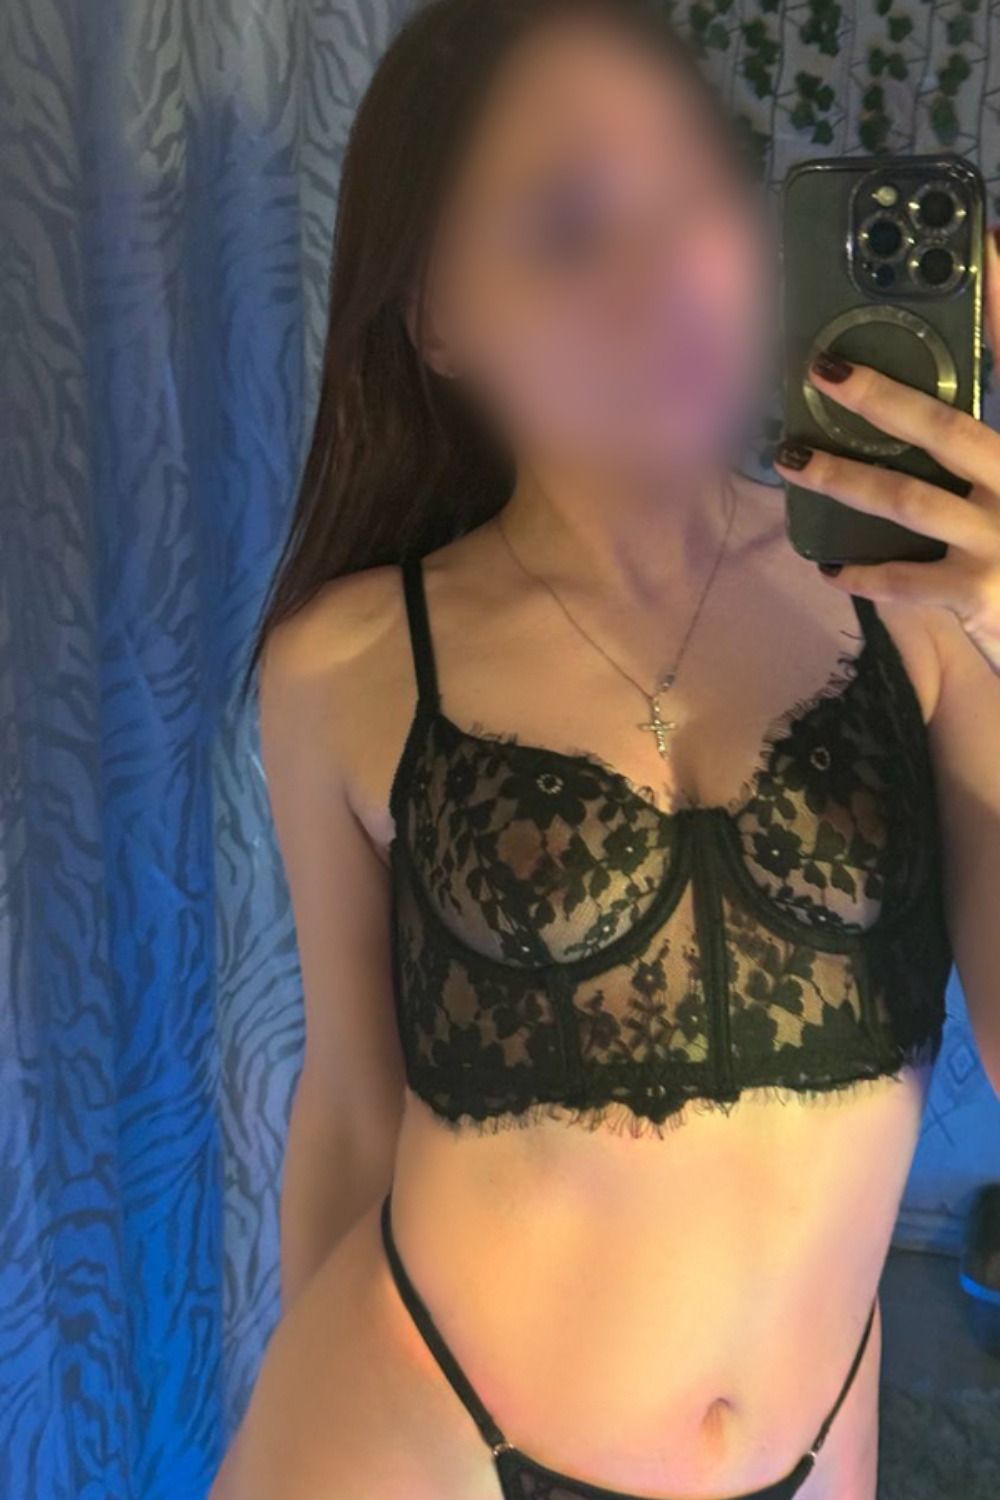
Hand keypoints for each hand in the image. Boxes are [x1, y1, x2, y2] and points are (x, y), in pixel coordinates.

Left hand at [773, 227, 999, 675]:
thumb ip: (966, 445)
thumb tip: (898, 405)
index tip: (977, 242)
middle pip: (943, 427)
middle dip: (879, 397)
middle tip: (822, 370)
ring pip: (907, 498)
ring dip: (843, 480)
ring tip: (793, 461)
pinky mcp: (979, 593)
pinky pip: (903, 580)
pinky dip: (862, 575)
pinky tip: (830, 568)